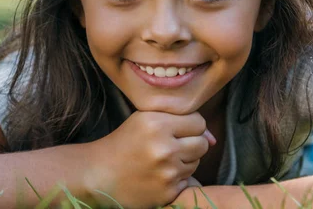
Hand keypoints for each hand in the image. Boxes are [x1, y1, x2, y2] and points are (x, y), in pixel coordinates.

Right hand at [84, 111, 215, 208]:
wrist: (99, 174)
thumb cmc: (123, 143)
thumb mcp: (145, 120)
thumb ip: (179, 120)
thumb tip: (213, 139)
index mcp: (156, 123)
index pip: (198, 121)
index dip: (187, 126)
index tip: (172, 130)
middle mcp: (163, 147)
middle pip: (202, 143)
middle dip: (190, 144)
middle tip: (167, 146)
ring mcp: (167, 172)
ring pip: (196, 162)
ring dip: (184, 161)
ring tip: (161, 160)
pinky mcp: (168, 192)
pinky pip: (189, 181)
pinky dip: (178, 178)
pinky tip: (159, 175)